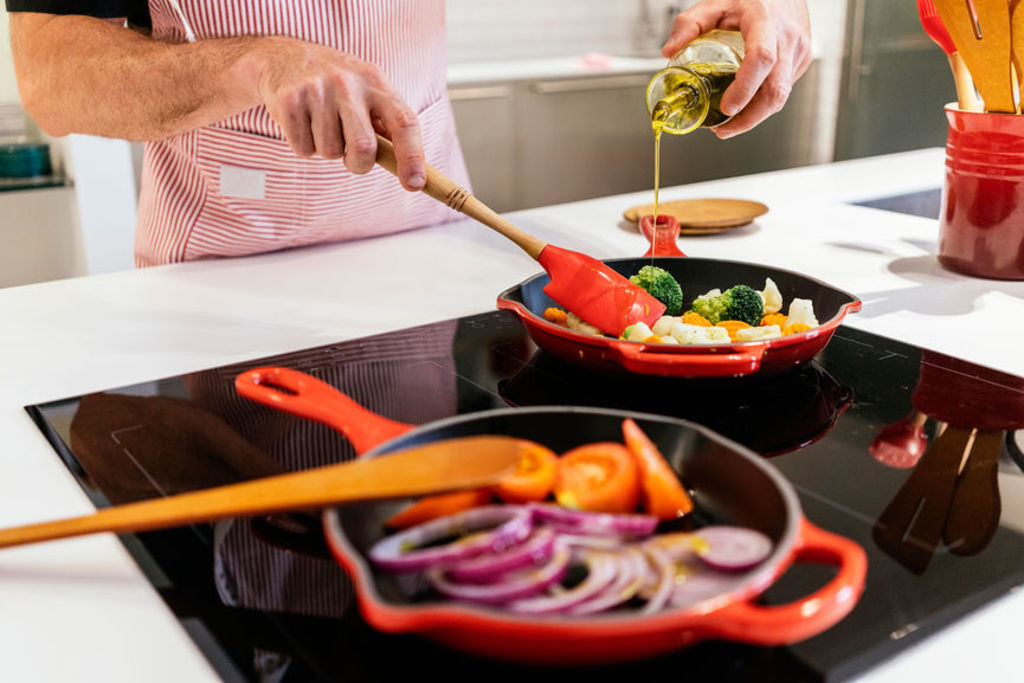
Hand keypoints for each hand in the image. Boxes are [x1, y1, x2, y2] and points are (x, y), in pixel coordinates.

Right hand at [252, 37, 424, 189]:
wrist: (284, 57)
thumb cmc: (337, 87)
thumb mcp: (367, 93)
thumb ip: (387, 125)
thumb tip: (411, 170)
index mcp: (376, 81)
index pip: (404, 122)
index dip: (413, 156)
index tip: (414, 184)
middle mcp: (348, 83)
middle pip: (364, 147)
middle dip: (359, 164)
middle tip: (352, 159)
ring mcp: (317, 90)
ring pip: (330, 152)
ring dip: (327, 150)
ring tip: (321, 125)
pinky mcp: (289, 100)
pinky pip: (303, 149)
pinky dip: (304, 146)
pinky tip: (303, 122)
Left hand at [661, 0, 810, 138]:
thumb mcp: (715, 3)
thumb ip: (689, 24)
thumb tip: (668, 52)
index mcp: (765, 21)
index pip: (761, 58)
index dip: (745, 88)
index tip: (727, 107)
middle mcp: (787, 38)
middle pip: (775, 90)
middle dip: (749, 118)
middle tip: (721, 129)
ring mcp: (798, 51)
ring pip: (781, 96)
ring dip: (755, 116)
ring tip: (728, 124)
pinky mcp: (801, 61)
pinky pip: (783, 89)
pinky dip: (763, 104)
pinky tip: (745, 105)